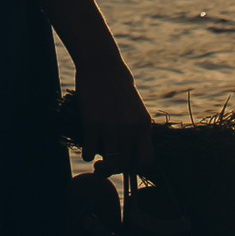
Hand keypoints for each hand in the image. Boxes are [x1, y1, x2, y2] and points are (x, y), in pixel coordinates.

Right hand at [73, 49, 153, 178]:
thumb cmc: (118, 87)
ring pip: (110, 162)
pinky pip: (90, 151)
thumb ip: (135, 130)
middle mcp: (131, 128)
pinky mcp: (92, 123)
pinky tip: (87, 148)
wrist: (102, 65)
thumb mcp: (135, 109)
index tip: (127, 167)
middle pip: (126, 164)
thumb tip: (130, 155)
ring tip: (97, 164)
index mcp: (143, 125)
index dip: (136, 169)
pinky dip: (87, 154)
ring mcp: (112, 126)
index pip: (147, 160)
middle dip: (115, 170)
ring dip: (102, 168)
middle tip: (105, 168)